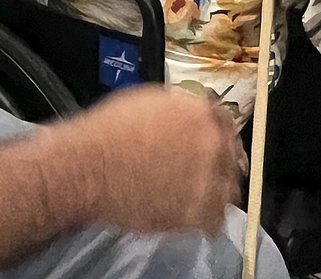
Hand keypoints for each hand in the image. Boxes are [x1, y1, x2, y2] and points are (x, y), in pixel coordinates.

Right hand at [55, 85, 241, 236]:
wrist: (89, 167)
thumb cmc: (108, 131)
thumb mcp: (148, 100)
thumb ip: (179, 108)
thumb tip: (188, 114)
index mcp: (200, 112)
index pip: (225, 123)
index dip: (218, 135)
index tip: (215, 144)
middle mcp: (211, 143)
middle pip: (231, 156)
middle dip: (221, 163)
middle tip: (208, 172)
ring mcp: (206, 179)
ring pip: (228, 189)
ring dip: (219, 192)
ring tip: (204, 197)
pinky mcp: (195, 211)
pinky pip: (215, 220)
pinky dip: (210, 220)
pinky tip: (200, 219)